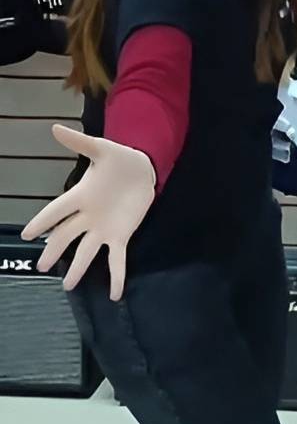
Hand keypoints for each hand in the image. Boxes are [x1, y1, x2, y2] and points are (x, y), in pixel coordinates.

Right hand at [20, 124, 155, 300]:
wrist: (142, 169)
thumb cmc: (118, 159)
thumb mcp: (101, 149)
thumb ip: (80, 142)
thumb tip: (54, 128)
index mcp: (80, 196)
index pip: (57, 211)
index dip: (42, 222)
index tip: (27, 234)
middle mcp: (88, 216)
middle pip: (67, 236)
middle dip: (54, 250)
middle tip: (40, 266)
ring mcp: (103, 228)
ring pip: (87, 251)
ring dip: (77, 268)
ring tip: (67, 285)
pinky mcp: (121, 235)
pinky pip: (117, 259)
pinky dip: (116, 277)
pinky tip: (115, 294)